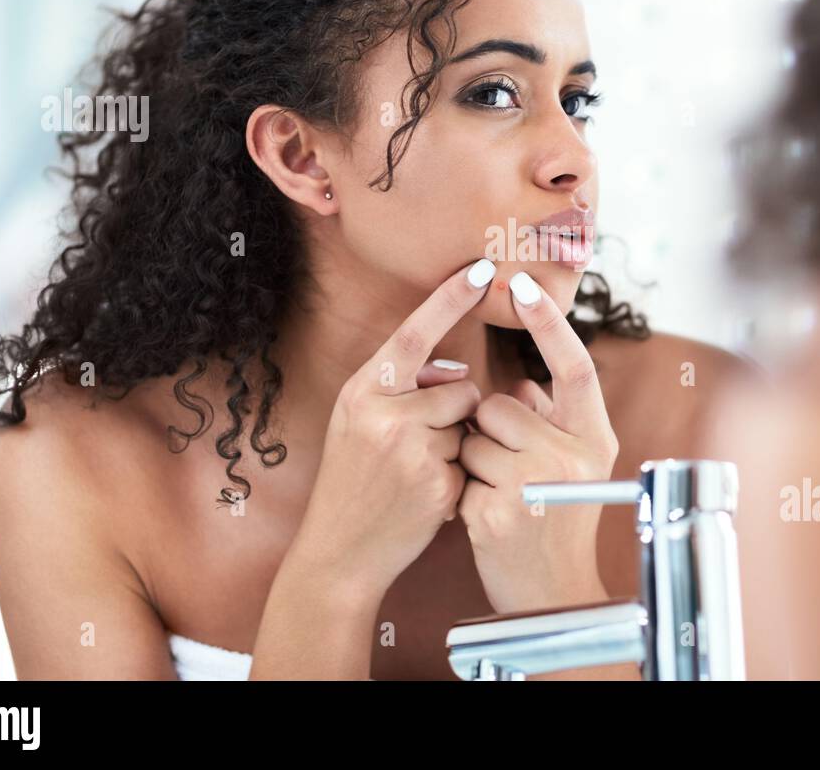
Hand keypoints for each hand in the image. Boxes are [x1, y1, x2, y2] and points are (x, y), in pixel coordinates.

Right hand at [298, 258, 494, 600]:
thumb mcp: (359, 424)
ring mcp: (410, 449)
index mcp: (363, 391)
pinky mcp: (435, 482)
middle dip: (457, 411)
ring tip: (417, 474)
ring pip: (470, 424)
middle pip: (462, 386)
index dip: (450, 299)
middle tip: (419, 446)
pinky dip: (458, 478)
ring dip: (457, 446)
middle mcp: (383, 413)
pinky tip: (426, 498)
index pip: (414, 333)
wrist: (339, 552)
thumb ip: (403, 389)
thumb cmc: (354, 482)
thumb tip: (458, 370)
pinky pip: (471, 461)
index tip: (481, 268)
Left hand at [458, 270, 618, 613]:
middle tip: (508, 470)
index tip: (522, 285)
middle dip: (490, 429)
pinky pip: (460, 470)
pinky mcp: (497, 512)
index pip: (575, 367)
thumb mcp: (574, 468)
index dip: (550, 325)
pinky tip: (485, 517)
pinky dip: (463, 489)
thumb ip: (554, 421)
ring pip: (475, 435)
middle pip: (502, 404)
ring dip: (473, 458)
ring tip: (499, 495)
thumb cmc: (558, 522)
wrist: (551, 597)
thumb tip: (525, 384)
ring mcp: (534, 485)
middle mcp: (571, 458)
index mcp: (594, 440)